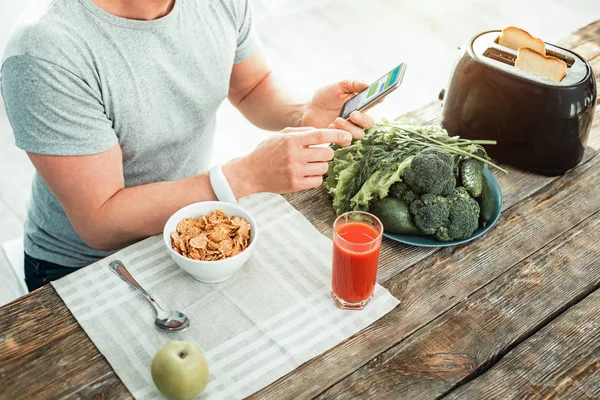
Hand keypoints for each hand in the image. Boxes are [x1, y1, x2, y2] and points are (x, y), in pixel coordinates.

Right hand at [224, 127, 351, 195]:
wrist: (250, 172)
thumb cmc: (268, 151)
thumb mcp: (282, 135)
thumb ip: (303, 132)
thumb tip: (325, 131)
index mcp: (291, 140)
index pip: (321, 135)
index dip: (337, 135)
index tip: (348, 137)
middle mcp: (294, 155)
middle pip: (327, 153)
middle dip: (326, 153)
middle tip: (318, 154)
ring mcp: (295, 171)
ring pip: (324, 168)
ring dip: (321, 166)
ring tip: (309, 164)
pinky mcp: (295, 185)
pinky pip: (318, 181)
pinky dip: (315, 178)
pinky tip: (306, 174)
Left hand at [301, 80, 375, 139]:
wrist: (309, 110)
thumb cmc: (325, 97)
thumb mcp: (338, 87)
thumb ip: (353, 85)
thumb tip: (367, 85)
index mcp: (360, 104)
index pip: (375, 103)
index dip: (379, 100)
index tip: (380, 98)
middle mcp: (358, 118)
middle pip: (370, 123)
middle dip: (363, 119)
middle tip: (353, 114)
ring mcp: (350, 129)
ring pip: (359, 134)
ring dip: (349, 128)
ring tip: (337, 120)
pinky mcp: (341, 138)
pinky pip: (346, 141)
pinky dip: (339, 135)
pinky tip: (331, 126)